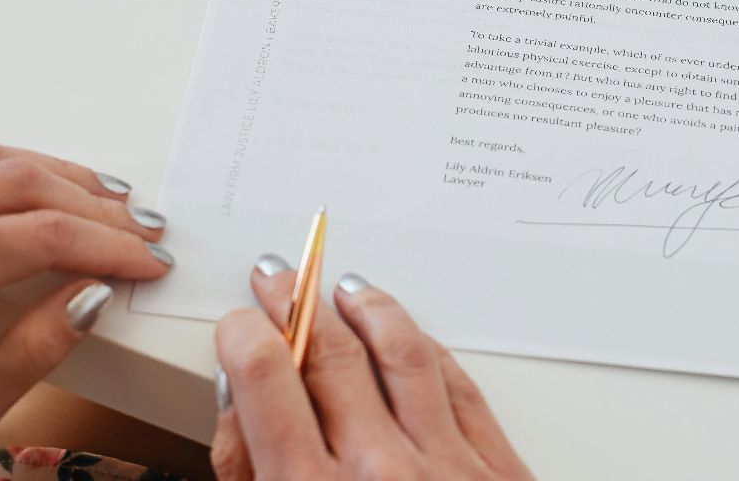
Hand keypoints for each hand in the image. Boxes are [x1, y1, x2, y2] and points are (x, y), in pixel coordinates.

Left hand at [0, 138, 173, 469]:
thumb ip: (29, 353)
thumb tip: (92, 295)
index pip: (36, 234)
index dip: (106, 246)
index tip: (147, 261)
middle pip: (18, 181)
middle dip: (94, 206)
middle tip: (142, 231)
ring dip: (56, 173)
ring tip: (108, 199)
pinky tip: (37, 178)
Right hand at [211, 257, 532, 479]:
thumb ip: (248, 471)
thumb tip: (241, 403)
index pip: (267, 377)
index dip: (245, 335)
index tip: (240, 323)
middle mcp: (379, 471)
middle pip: (331, 354)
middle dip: (296, 303)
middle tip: (279, 277)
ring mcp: (447, 467)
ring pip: (403, 353)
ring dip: (368, 310)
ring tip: (347, 289)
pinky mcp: (499, 471)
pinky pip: (459, 388)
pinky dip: (427, 351)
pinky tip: (409, 337)